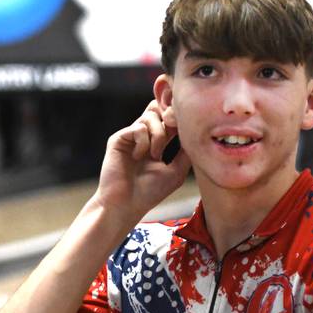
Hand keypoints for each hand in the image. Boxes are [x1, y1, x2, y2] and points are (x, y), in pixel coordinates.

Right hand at [93, 100, 191, 222]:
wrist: (126, 204)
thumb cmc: (151, 192)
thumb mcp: (178, 170)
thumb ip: (186, 150)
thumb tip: (194, 131)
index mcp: (156, 141)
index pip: (167, 116)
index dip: (177, 118)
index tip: (184, 131)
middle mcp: (142, 135)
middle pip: (158, 107)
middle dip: (169, 119)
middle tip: (172, 138)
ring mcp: (130, 136)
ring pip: (151, 116)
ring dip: (159, 135)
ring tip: (155, 156)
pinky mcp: (119, 139)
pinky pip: (138, 128)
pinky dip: (144, 143)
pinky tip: (138, 158)